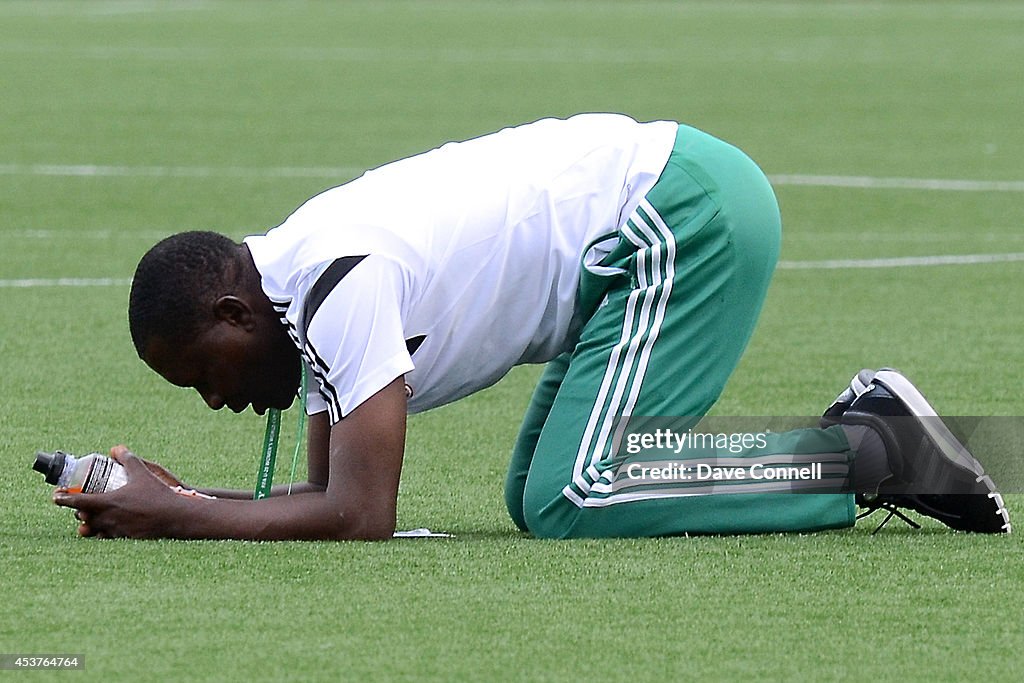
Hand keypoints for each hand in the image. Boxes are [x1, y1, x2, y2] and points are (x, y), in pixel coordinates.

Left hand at [53, 447, 189, 538]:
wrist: (174, 517)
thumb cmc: (158, 495)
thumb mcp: (143, 473)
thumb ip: (128, 459)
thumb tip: (116, 449)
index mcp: (107, 502)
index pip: (77, 501)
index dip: (63, 498)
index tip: (56, 496)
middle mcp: (107, 519)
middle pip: (83, 517)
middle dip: (78, 510)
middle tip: (80, 502)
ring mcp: (115, 530)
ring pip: (92, 529)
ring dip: (88, 523)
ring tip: (91, 516)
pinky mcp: (124, 538)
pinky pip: (106, 536)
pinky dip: (102, 531)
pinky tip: (107, 526)